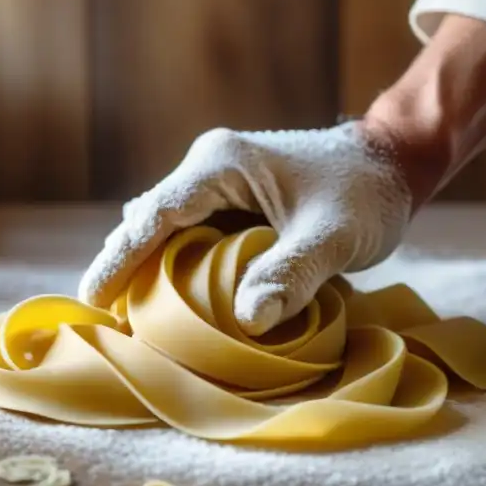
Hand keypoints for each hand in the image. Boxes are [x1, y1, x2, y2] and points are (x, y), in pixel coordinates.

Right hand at [77, 121, 413, 335]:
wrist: (392, 162)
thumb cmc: (366, 194)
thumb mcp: (335, 237)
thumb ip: (293, 274)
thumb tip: (249, 323)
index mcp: (221, 164)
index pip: (156, 214)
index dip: (121, 256)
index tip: (92, 297)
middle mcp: (210, 167)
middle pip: (150, 221)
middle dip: (127, 266)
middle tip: (110, 320)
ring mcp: (219, 183)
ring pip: (167, 230)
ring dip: (151, 269)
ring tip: (133, 318)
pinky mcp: (232, 201)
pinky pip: (191, 235)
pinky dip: (179, 266)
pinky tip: (175, 302)